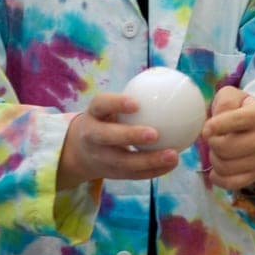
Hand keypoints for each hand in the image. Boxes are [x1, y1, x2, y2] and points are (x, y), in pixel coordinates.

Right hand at [57, 95, 180, 189]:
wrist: (81, 152)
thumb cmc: (106, 121)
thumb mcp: (109, 108)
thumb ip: (132, 98)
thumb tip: (171, 79)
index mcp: (93, 115)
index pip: (100, 105)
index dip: (116, 103)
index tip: (136, 103)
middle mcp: (92, 137)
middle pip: (107, 137)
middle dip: (129, 136)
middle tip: (155, 134)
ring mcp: (101, 158)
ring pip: (123, 162)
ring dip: (149, 160)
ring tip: (173, 155)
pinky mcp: (112, 174)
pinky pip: (134, 174)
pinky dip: (154, 170)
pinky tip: (173, 163)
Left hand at [203, 88, 254, 190]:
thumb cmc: (242, 111)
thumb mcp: (233, 96)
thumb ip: (223, 102)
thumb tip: (212, 126)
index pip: (229, 122)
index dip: (212, 126)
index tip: (208, 127)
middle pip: (224, 147)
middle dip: (212, 143)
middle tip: (214, 139)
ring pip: (225, 166)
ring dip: (214, 159)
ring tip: (217, 151)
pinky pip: (231, 183)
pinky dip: (218, 177)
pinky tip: (217, 169)